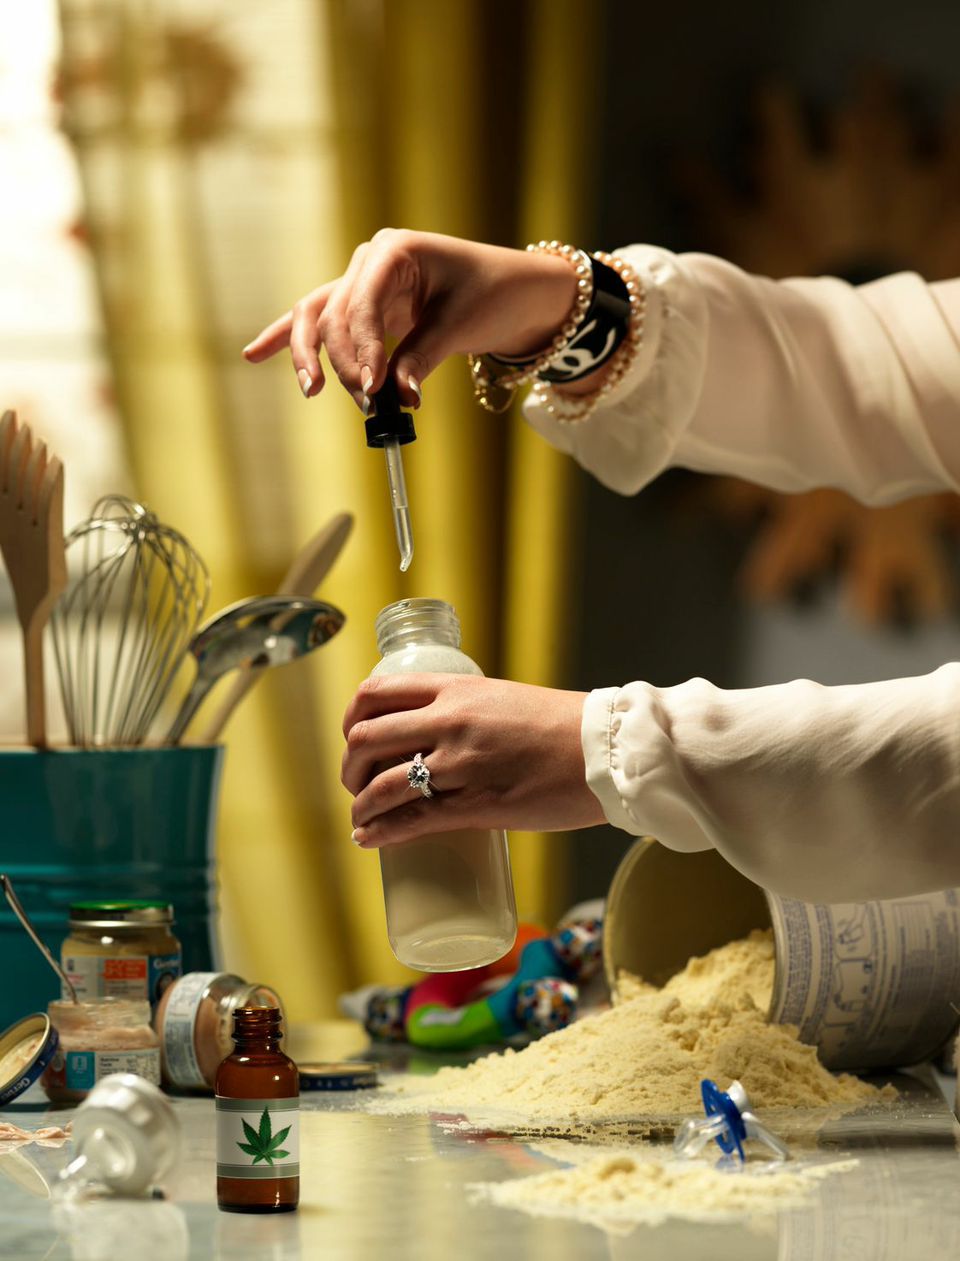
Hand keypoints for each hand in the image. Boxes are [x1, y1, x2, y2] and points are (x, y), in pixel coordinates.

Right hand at [242, 228, 577, 406]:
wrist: (516, 291)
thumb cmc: (494, 295)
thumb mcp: (461, 325)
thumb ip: (421, 358)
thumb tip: (398, 400)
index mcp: (394, 251)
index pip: (359, 304)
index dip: (362, 350)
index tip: (375, 389)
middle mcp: (370, 262)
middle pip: (333, 315)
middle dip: (346, 364)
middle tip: (367, 403)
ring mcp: (362, 283)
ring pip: (319, 319)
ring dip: (310, 357)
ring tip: (312, 391)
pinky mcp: (364, 308)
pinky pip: (320, 321)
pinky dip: (289, 338)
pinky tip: (255, 354)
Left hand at [341, 674, 603, 847]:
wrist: (607, 750)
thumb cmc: (561, 726)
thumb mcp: (502, 699)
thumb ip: (465, 712)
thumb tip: (436, 738)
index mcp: (456, 689)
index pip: (377, 691)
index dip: (352, 717)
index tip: (352, 735)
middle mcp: (451, 720)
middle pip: (367, 738)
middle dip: (350, 766)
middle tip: (356, 782)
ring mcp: (462, 763)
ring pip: (383, 783)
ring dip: (361, 804)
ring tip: (362, 816)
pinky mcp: (478, 805)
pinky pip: (414, 820)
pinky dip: (381, 831)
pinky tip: (368, 838)